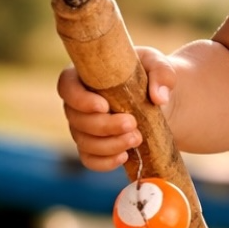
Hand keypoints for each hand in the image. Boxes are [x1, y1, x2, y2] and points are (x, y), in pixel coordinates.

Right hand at [56, 47, 176, 170]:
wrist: (160, 100)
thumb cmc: (150, 76)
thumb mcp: (158, 65)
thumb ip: (161, 73)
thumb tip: (159, 97)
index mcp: (84, 76)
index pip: (67, 86)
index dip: (80, 99)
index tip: (104, 106)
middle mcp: (78, 104)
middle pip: (76, 119)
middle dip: (104, 126)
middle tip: (132, 124)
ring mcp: (83, 128)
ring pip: (84, 142)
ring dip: (109, 145)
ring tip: (137, 139)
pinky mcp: (94, 147)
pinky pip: (90, 160)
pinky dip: (105, 162)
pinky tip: (125, 156)